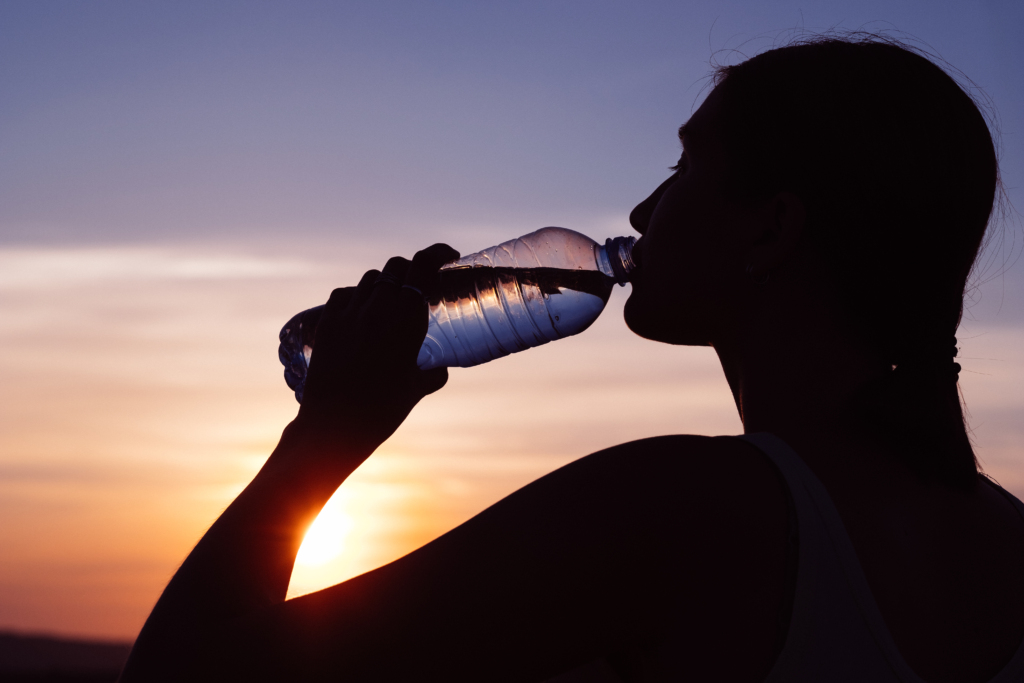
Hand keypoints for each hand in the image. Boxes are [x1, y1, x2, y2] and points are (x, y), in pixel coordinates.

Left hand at [295, 244, 459, 449]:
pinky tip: (361, 310)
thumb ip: (435, 372)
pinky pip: (344, 294)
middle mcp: (378, 309)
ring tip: (391, 300)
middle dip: (412, 268)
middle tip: (420, 282)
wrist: (334, 427)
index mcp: (406, 320)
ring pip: (370, 278)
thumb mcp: (418, 389)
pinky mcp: (327, 323)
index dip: (437, 253)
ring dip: (385, 282)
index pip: (422, 266)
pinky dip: (357, 295)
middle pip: (396, 266)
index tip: (448, 256)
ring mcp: (349, 314)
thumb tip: (442, 366)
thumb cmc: (382, 412)